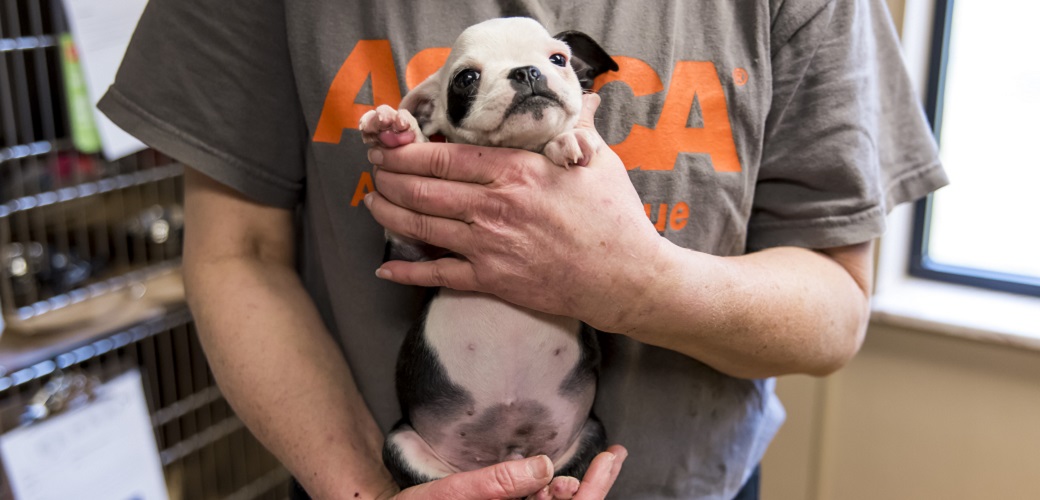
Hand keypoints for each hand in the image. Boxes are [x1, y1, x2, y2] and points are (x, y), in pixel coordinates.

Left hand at [365, 94, 663, 331]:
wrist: (627, 279)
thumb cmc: (616, 219)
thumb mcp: (598, 162)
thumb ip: (578, 129)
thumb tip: (582, 99)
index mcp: (516, 171)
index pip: (445, 156)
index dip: (408, 151)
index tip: (390, 145)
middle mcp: (494, 207)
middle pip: (422, 189)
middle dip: (388, 176)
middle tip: (373, 168)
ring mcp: (489, 246)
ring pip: (421, 227)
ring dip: (388, 213)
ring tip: (373, 202)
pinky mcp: (491, 281)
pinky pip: (438, 276)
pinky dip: (407, 273)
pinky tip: (385, 269)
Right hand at [376, 447, 626, 499]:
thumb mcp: (447, 496)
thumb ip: (494, 484)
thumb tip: (542, 466)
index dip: (595, 492)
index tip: (611, 459)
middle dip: (591, 489)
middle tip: (612, 457)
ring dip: (570, 492)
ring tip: (588, 466)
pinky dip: (547, 496)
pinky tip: (550, 481)